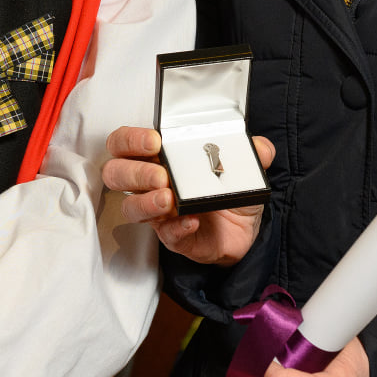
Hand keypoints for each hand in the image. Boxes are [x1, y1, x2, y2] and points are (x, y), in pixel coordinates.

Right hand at [102, 126, 272, 265]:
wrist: (245, 232)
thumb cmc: (230, 193)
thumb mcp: (244, 168)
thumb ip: (251, 152)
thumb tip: (259, 147)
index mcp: (161, 158)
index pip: (125, 143)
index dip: (130, 140)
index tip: (154, 141)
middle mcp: (152, 183)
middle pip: (116, 174)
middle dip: (135, 172)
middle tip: (160, 175)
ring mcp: (159, 212)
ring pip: (130, 207)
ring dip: (146, 202)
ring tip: (168, 199)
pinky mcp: (173, 237)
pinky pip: (164, 235)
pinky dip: (176, 227)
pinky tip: (191, 220)